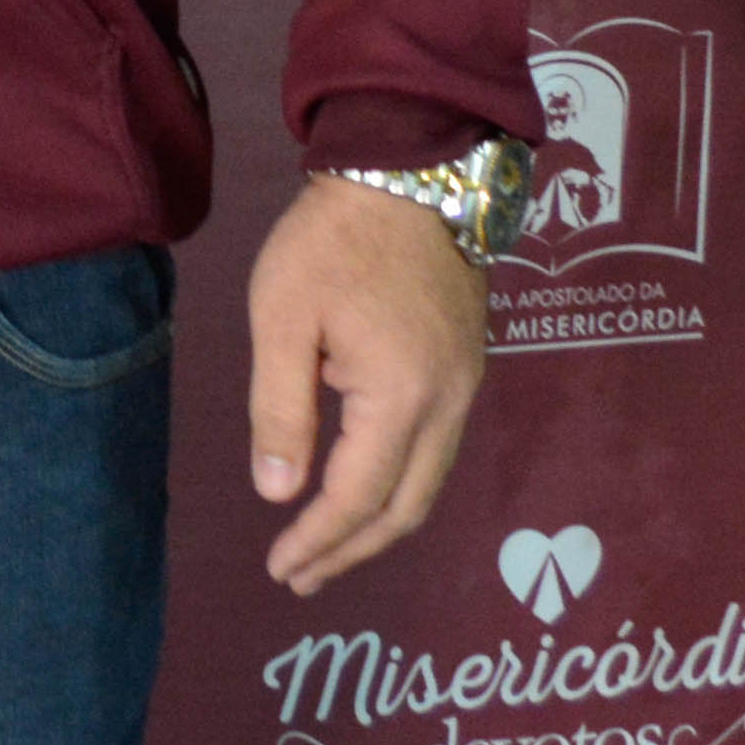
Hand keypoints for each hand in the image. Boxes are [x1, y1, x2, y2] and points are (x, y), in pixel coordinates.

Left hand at [244, 175, 486, 597]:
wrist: (412, 167)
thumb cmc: (334, 239)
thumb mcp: (283, 317)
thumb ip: (280, 409)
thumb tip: (278, 493)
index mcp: (402, 397)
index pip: (358, 497)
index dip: (319, 541)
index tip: (280, 569)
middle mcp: (448, 404)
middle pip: (406, 508)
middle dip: (352, 550)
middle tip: (301, 576)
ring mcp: (466, 386)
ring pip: (429, 482)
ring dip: (379, 522)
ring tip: (329, 546)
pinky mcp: (467, 366)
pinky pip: (438, 449)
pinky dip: (400, 484)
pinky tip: (364, 483)